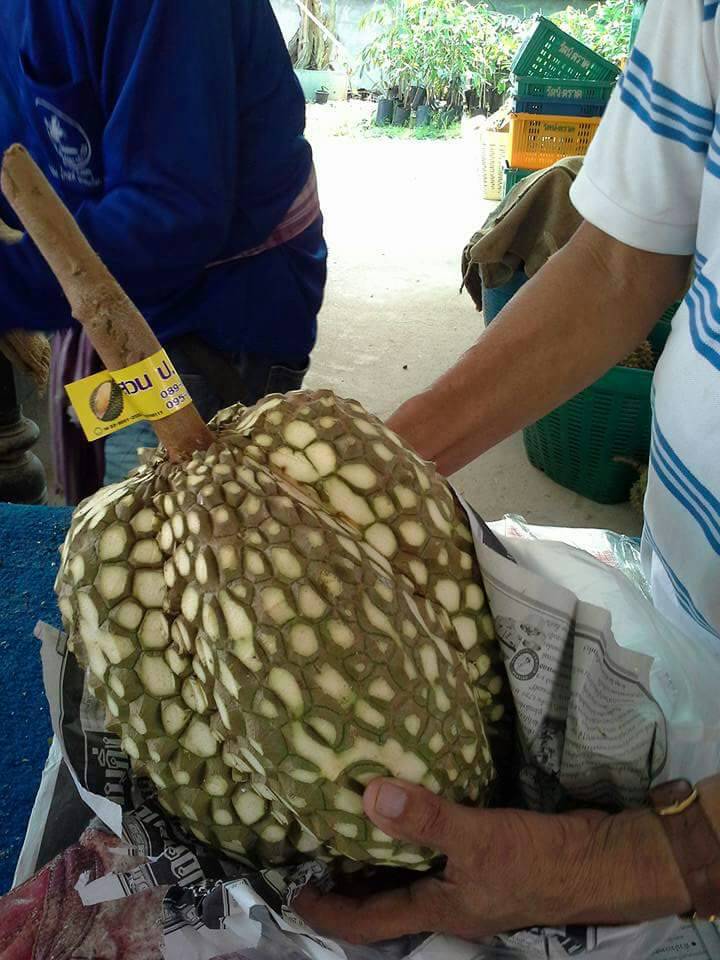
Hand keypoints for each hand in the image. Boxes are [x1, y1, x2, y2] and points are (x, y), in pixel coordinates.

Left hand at [293, 778, 690, 945]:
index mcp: (441, 910)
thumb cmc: (540, 862)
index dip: (329, 910)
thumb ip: (426, 820)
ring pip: (410, 868)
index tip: (293, 891)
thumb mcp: (479, 840)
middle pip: (385, 895)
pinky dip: (414, 826)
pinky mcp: (486, 851)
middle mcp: (449, 898)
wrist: (604, 859)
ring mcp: (469, 877)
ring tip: (345, 814)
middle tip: (312, 840)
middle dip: (348, 876)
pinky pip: (436, 845)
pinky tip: (406, 797)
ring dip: (379, 848)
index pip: (369, 921)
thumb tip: (367, 796)